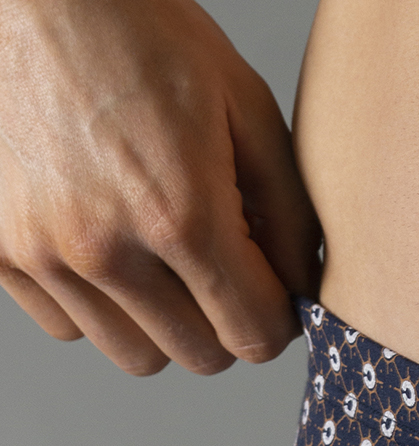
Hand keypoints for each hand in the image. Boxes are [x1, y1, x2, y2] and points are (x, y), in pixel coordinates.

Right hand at [0, 0, 321, 374]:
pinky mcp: (2, 252)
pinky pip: (69, 327)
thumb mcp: (244, 106)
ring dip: (160, 321)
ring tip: (158, 253)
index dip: (275, 317)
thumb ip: (290, 211)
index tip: (270, 287)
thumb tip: (305, 290)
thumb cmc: (139, 32)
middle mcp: (107, 249)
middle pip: (199, 357)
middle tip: (217, 264)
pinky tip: (106, 242)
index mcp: (179, 215)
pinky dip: (96, 304)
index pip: (254, 338)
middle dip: (222, 321)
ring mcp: (46, 255)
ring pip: (136, 354)